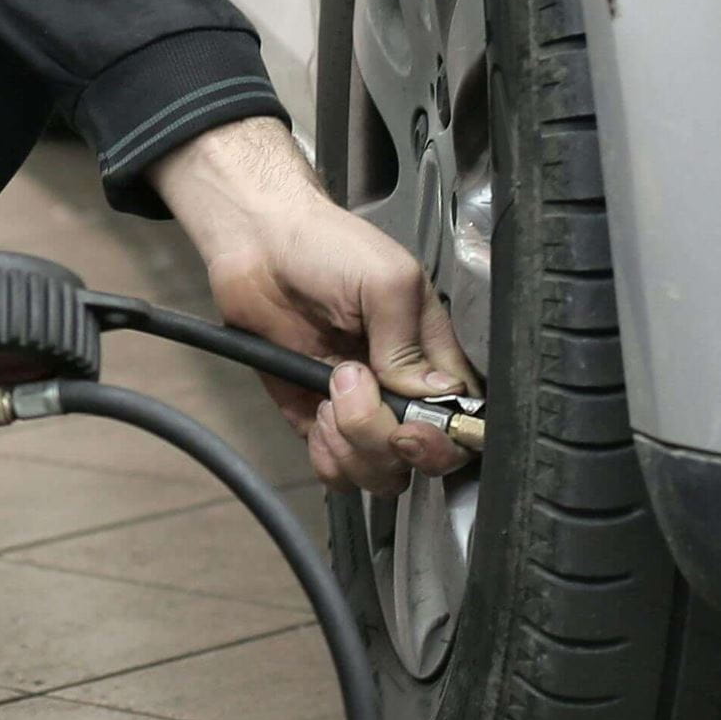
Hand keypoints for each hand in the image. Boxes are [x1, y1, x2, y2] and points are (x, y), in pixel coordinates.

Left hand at [150, 116, 474, 495]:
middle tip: (354, 386)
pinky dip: (327, 454)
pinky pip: (335, 470)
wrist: (259, 246)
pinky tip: (316, 410)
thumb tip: (431, 395)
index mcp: (432, 357)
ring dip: (352, 442)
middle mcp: (401, 391)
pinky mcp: (316, 422)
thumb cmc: (327, 247)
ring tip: (330, 387)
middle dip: (386, 439)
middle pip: (420, 459)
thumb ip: (408, 342)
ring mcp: (361, 411)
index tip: (411, 425)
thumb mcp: (386, 281)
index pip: (461, 422)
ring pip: (379, 474)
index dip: (442, 438)